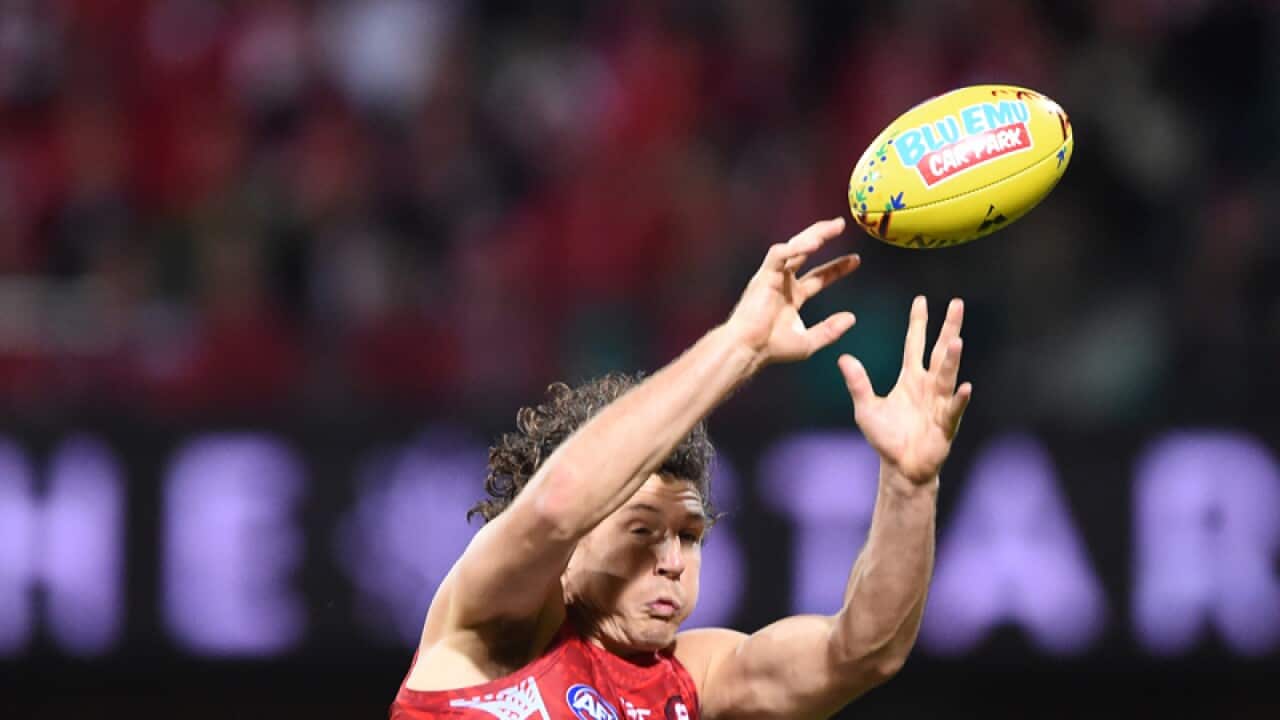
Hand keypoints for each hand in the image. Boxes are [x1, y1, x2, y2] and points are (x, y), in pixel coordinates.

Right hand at [724, 218, 860, 368]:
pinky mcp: (764, 275)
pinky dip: (796, 247)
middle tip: (841, 224)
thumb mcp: (809, 341)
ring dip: (813, 234)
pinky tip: (813, 243)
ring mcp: (773, 276)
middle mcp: (783, 282)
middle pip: (805, 252)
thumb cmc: (772, 348)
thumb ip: (830, 330)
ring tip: (832, 226)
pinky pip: (779, 254)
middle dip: (823, 237)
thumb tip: (851, 318)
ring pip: (793, 246)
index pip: (819, 276)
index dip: (837, 267)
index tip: (855, 260)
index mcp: (792, 295)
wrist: (749, 349)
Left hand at [838, 297, 971, 484]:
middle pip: (939, 351)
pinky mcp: (946, 423)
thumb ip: (858, 383)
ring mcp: (940, 403)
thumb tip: (843, 358)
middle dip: (948, 328)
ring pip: (947, 376)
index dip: (918, 323)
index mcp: (911, 379)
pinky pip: (953, 409)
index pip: (915, 344)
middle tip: (957, 304)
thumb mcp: (866, 408)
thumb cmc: (886, 437)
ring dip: (952, 359)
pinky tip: (964, 387)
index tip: (921, 300)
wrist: (901, 467)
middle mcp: (928, 386)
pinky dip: (958, 399)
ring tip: (956, 340)